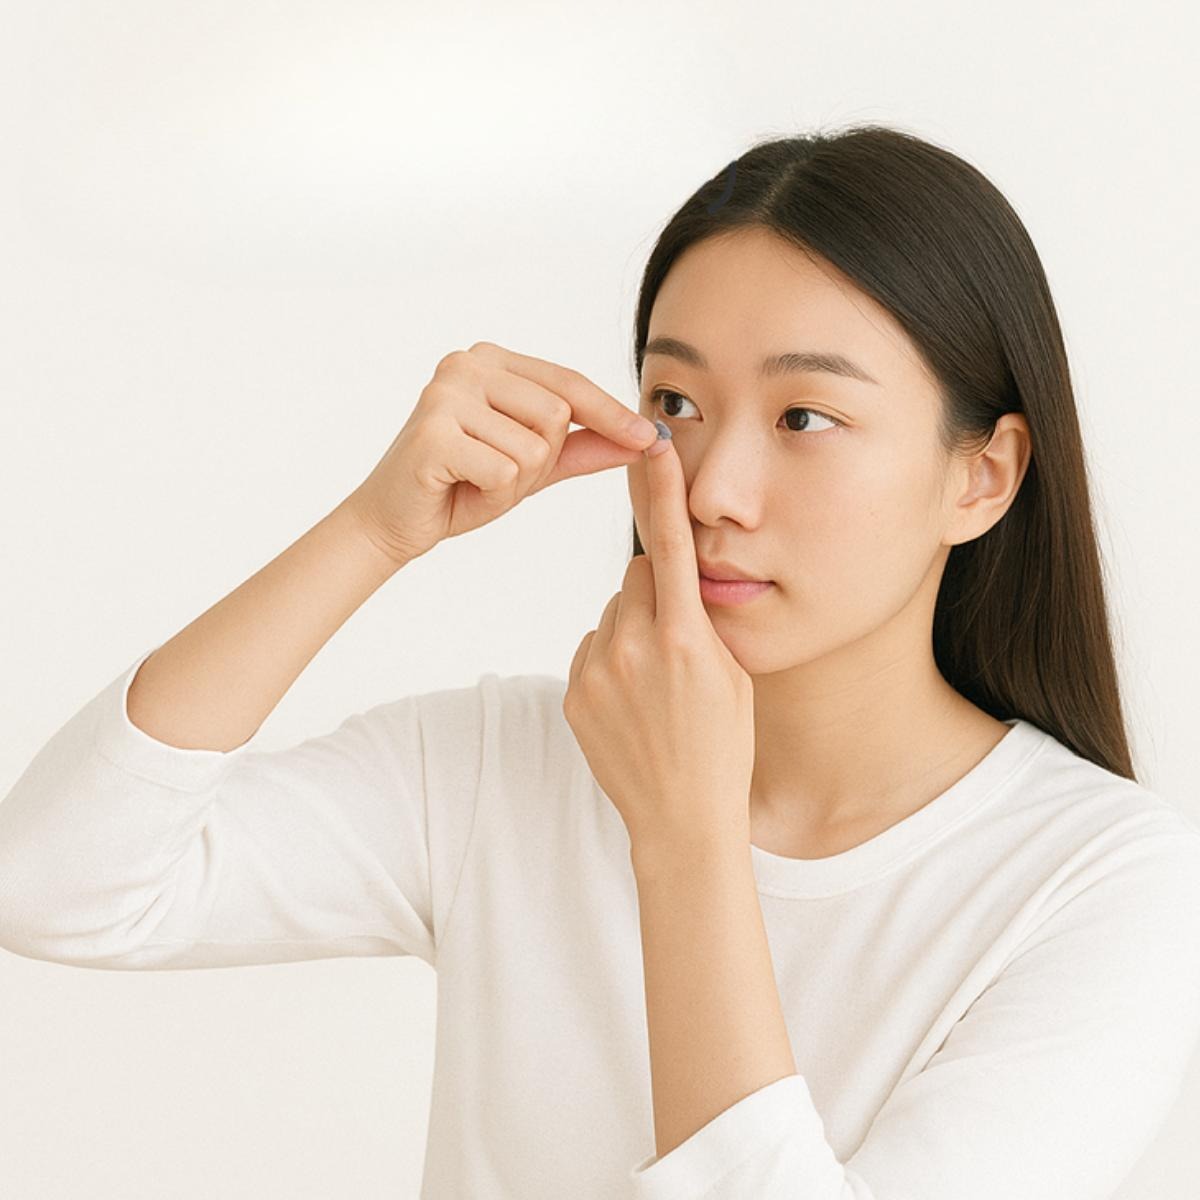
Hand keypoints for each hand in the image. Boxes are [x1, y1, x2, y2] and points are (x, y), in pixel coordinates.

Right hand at [346, 341, 657, 565]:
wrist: (393, 522)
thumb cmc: (461, 487)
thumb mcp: (532, 466)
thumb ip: (583, 448)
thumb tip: (643, 440)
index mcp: (490, 360)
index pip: (569, 383)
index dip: (611, 414)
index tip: (651, 439)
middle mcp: (466, 364)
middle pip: (557, 414)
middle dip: (542, 461)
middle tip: (498, 475)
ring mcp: (445, 394)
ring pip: (535, 446)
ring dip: (516, 482)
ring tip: (477, 481)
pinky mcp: (433, 432)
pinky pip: (506, 471)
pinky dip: (494, 495)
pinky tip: (460, 490)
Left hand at [562, 429, 755, 862]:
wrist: (680, 818)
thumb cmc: (722, 746)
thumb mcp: (732, 676)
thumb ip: (701, 622)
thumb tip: (673, 582)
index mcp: (687, 640)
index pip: (670, 546)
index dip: (663, 491)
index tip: (654, 444)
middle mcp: (635, 648)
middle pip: (635, 579)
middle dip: (654, 596)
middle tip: (676, 647)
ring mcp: (598, 671)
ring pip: (612, 614)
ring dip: (630, 632)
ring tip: (652, 688)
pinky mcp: (573, 692)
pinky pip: (591, 648)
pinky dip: (609, 662)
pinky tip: (630, 704)